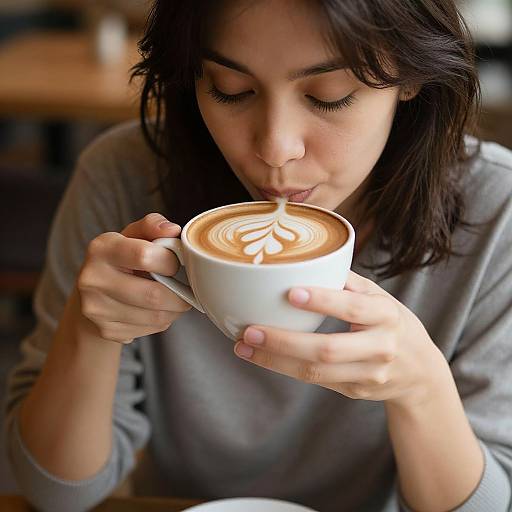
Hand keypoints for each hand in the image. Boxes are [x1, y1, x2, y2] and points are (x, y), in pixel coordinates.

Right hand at [77, 213, 191, 343]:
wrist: (92, 292)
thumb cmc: (122, 258)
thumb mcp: (133, 235)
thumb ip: (153, 225)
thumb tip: (173, 230)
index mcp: (102, 248)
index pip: (145, 255)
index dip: (169, 262)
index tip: (173, 264)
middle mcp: (93, 279)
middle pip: (153, 295)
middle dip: (179, 295)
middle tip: (186, 290)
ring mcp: (96, 308)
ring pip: (155, 316)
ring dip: (174, 310)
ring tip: (174, 300)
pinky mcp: (106, 330)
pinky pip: (149, 330)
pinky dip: (162, 321)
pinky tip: (157, 311)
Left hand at [234, 271, 447, 408]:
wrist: (420, 371)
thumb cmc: (392, 323)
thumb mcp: (379, 298)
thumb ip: (347, 282)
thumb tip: (307, 260)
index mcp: (386, 315)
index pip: (352, 308)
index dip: (322, 301)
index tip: (290, 293)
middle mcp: (380, 348)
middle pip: (327, 349)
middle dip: (283, 342)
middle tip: (249, 331)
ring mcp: (368, 375)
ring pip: (316, 373)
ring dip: (275, 361)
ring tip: (244, 348)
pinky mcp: (355, 392)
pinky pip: (316, 382)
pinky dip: (286, 368)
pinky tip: (263, 357)